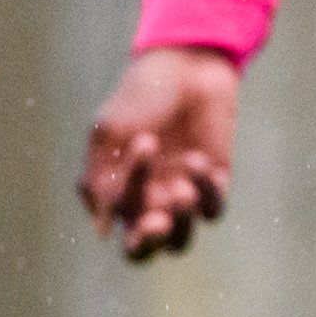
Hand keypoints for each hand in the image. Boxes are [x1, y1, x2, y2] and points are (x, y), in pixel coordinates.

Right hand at [81, 47, 241, 260]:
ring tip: (180, 189)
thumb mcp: (110, 135)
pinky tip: (197, 162)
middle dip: (153, 241)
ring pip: (184, 238)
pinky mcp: (215, 179)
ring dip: (183, 221)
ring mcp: (182, 192)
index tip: (134, 191)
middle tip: (159, 219)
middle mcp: (148, 201)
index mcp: (117, 196)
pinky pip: (214, 208)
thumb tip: (104, 232)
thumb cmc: (139, 98)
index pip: (121, 235)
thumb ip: (100, 181)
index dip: (130, 224)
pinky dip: (206, 193)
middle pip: (151, 248)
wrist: (185, 67)